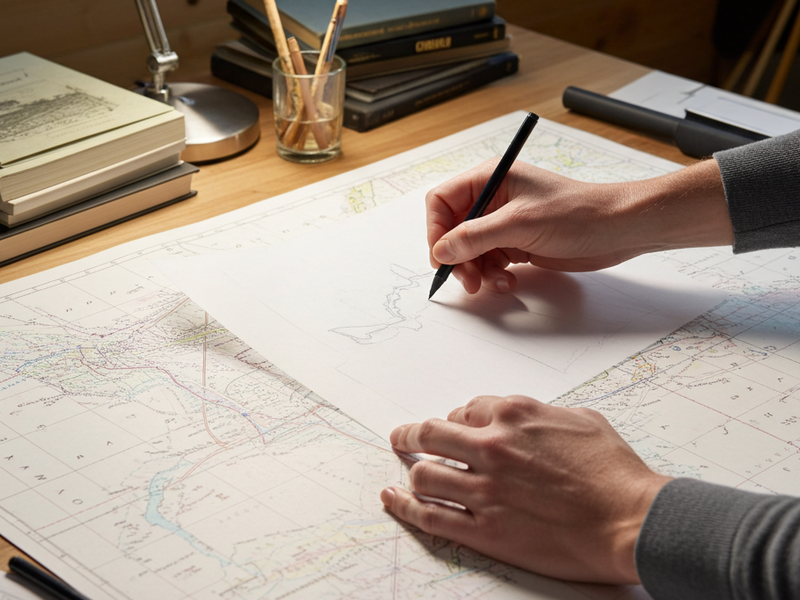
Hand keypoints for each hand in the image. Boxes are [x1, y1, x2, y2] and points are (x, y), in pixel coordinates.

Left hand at [380, 395, 671, 583]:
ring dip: (413, 472)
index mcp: (513, 415)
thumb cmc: (615, 472)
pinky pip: (431, 516)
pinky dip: (405, 507)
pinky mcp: (485, 529)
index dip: (457, 418)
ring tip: (408, 474)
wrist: (632, 519)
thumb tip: (525, 416)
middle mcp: (492, 446)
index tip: (453, 426)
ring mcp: (484, 489)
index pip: (465, 409)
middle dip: (411, 434)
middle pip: (431, 433)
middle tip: (401, 437)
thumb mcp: (581, 420)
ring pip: (424, 474)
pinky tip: (393, 500)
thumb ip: (542, 413)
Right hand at [426, 158, 732, 293]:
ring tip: (493, 284)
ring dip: (476, 271)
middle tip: (468, 280)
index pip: (442, 201)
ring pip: (470, 251)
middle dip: (457, 257)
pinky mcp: (517, 244)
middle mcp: (493, 200)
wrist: (618, 229)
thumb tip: (441, 250)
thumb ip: (475, 237)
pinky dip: (493, 275)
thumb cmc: (577, 212)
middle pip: (453, 230)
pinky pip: (490, 262)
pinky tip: (507, 282)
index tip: (442, 256)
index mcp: (490, 179)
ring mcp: (505, 224)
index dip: (437, 229)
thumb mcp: (519, 223)